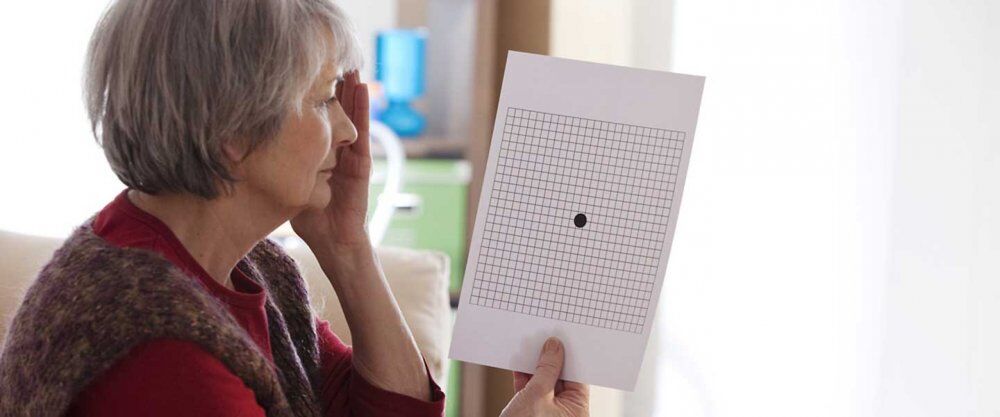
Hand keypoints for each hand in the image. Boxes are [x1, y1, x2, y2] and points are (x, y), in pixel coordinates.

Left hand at [291, 70, 371, 249]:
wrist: (334, 242)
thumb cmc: (310, 220)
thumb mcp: (286, 185)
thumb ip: (274, 169)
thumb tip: (237, 154)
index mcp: (319, 154)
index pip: (315, 120)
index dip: (310, 98)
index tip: (301, 74)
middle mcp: (336, 150)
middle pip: (334, 111)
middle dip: (331, 87)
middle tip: (325, 58)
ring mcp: (351, 155)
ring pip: (350, 114)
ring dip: (350, 89)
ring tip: (348, 63)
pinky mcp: (362, 163)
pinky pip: (363, 130)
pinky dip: (363, 107)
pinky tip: (360, 86)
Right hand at [500, 338, 589, 416]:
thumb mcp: (536, 395)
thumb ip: (546, 369)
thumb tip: (554, 347)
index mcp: (578, 411)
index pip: (578, 376)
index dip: (570, 356)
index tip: (562, 337)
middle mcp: (567, 413)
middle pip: (562, 377)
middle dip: (551, 359)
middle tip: (544, 338)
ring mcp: (549, 413)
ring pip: (545, 383)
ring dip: (535, 367)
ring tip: (528, 347)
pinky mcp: (532, 414)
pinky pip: (531, 391)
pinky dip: (524, 378)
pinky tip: (518, 363)